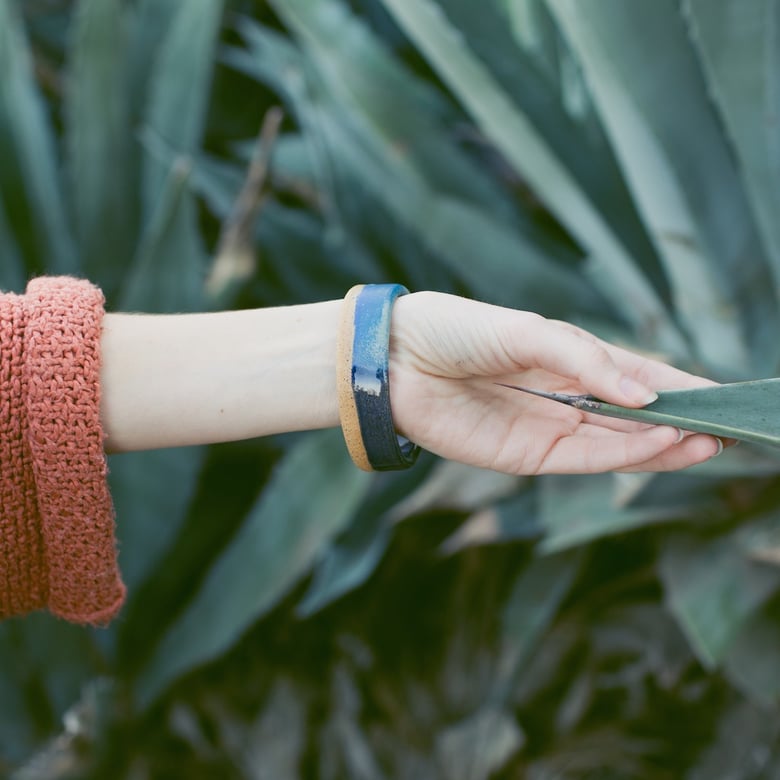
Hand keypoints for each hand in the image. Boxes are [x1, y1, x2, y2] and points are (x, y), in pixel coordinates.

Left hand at [389, 292, 721, 474]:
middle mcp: (565, 397)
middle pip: (635, 417)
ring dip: (665, 444)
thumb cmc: (457, 331)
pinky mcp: (527, 456)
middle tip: (729, 428)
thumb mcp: (528, 332)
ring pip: (619, 444)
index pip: (637, 376)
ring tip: (708, 440)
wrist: (397, 360)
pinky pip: (587, 460)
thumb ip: (585, 362)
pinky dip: (626, 456)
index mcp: (568, 359)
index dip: (679, 387)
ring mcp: (549, 429)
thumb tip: (646, 394)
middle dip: (682, 422)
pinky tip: (663, 444)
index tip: (724, 396)